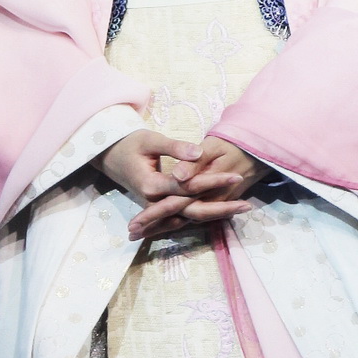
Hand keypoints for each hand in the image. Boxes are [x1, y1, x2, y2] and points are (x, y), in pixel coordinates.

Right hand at [96, 131, 262, 240]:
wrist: (110, 157)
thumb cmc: (130, 145)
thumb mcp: (150, 139)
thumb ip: (175, 148)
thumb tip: (198, 153)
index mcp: (152, 186)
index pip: (189, 186)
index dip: (213, 181)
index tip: (236, 175)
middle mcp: (156, 202)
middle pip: (193, 210)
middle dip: (221, 208)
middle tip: (248, 205)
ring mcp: (158, 209)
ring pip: (191, 217)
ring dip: (216, 214)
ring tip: (242, 208)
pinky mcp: (161, 209)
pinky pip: (184, 217)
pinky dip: (203, 216)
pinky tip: (223, 214)